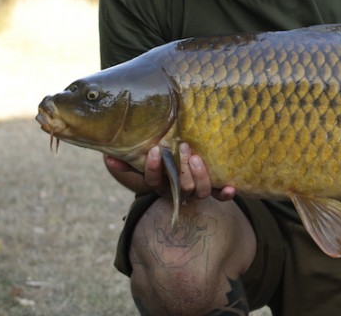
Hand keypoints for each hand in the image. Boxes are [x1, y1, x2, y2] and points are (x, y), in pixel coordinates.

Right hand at [104, 143, 235, 201]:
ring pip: (199, 191)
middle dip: (181, 168)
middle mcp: (177, 190)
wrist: (180, 165)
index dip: (153, 168)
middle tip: (183, 146)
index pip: (153, 181)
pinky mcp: (212, 187)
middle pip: (179, 187)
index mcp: (158, 183)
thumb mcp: (138, 160)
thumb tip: (108, 157)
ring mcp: (195, 190)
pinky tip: (232, 188)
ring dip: (199, 176)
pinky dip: (226, 193)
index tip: (154, 150)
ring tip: (197, 157)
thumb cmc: (156, 160)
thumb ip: (124, 160)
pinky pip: (219, 195)